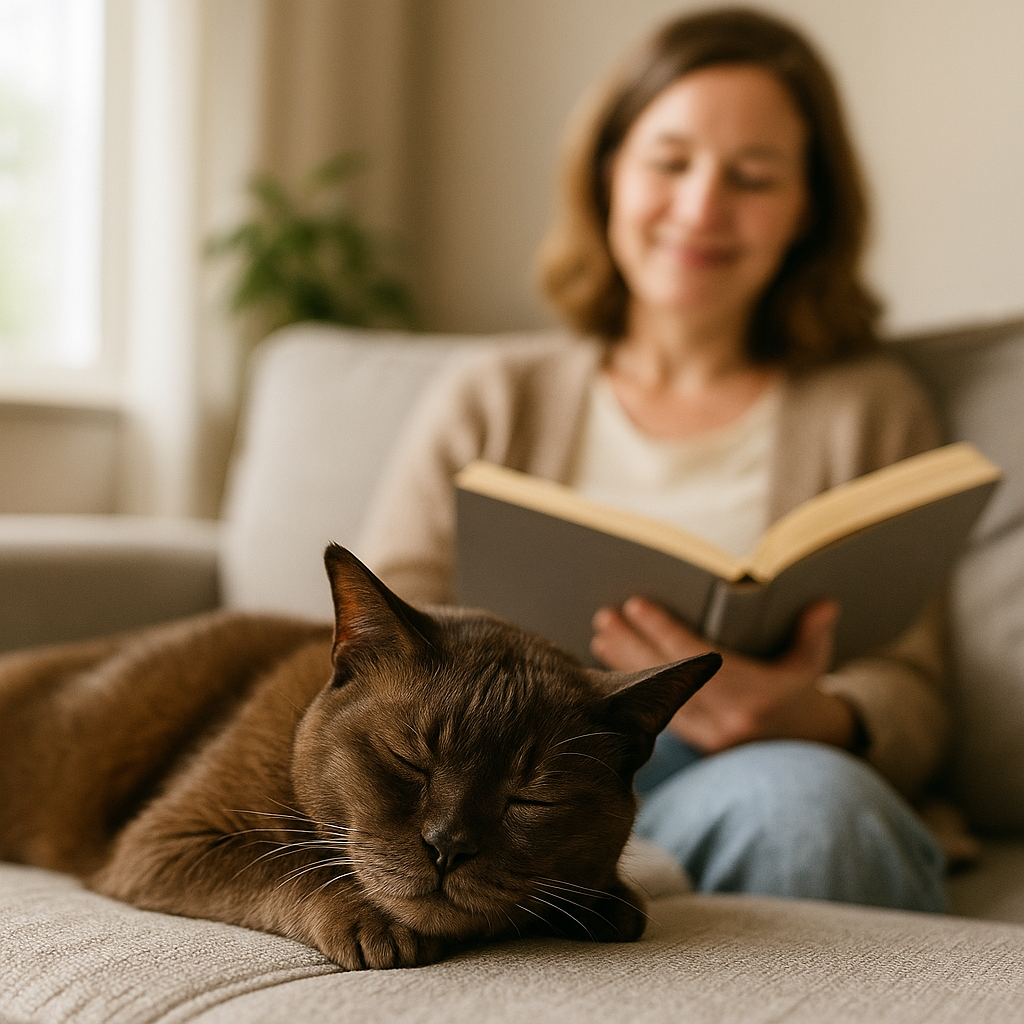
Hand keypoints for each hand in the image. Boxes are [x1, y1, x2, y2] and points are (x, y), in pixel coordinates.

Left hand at [591, 597, 855, 753]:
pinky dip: (634, 688)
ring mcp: (708, 736)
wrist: (807, 747)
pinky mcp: (696, 743)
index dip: (663, 631)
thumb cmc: (800, 692)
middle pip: (666, 678)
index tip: (635, 605)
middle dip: (631, 646)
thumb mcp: (813, 663)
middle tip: (604, 617)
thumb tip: (824, 603)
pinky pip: (656, 712)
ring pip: (654, 697)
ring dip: (624, 666)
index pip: (696, 658)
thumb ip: (814, 632)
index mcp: (753, 697)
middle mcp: (726, 720)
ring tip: (600, 636)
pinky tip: (613, 666)